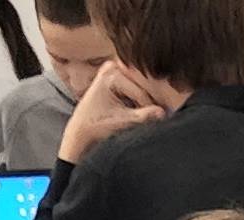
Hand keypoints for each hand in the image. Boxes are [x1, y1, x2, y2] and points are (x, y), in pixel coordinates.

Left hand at [57, 63, 179, 161]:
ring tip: (146, 115)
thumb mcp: (121, 122)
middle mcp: (113, 66)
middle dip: (150, 103)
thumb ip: (143, 116)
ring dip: (147, 101)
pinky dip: (140, 98)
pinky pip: (137, 85)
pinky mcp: (116, 73)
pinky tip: (138, 108)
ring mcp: (114, 67)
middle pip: (143, 86)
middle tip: (158, 118)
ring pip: (142, 86)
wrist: (81, 130)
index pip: (141, 92)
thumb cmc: (96, 127)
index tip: (159, 121)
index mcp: (111, 73)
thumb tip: (162, 113)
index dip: (150, 109)